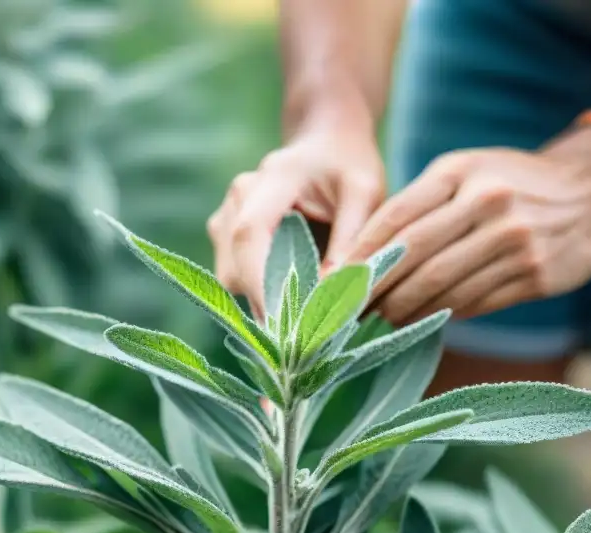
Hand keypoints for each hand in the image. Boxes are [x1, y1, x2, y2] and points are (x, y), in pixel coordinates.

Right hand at [207, 117, 384, 316]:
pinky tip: (293, 298)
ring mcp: (225, 216)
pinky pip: (236, 276)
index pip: (249, 236)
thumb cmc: (348, 164)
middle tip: (308, 333)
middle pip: (234, 266)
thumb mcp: (365, 192)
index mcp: (270, 180)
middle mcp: (237, 198)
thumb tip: (333, 291)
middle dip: (266, 303)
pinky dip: (262, 293)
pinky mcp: (226, 236)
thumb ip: (351, 238)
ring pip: (231, 278)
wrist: (325, 141)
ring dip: (264, 300)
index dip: (260, 284)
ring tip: (306, 313)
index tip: (283, 325)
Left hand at [340, 132, 590, 325]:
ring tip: (380, 320)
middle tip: (349, 312)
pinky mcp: (534, 274)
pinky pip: (475, 302)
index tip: (335, 281)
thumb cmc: (512, 182)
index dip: (361, 255)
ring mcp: (513, 241)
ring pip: (442, 287)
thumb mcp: (468, 171)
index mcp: (460, 173)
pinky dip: (443, 314)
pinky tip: (423, 320)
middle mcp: (486, 204)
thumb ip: (422, 203)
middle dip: (375, 290)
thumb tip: (368, 254)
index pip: (395, 218)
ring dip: (405, 310)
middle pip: (413, 258)